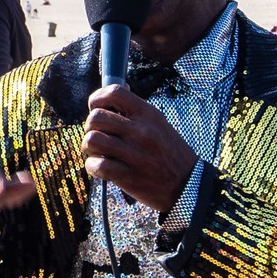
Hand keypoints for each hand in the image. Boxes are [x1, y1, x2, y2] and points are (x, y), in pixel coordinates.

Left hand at [82, 84, 197, 212]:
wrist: (188, 185)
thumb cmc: (169, 153)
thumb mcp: (159, 125)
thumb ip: (135, 112)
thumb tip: (110, 97)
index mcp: (148, 114)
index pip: (114, 92)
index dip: (97, 98)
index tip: (96, 108)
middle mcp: (141, 131)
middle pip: (95, 117)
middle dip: (90, 127)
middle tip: (98, 135)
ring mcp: (134, 154)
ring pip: (92, 140)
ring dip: (89, 147)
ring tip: (97, 152)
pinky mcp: (127, 176)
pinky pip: (96, 165)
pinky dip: (92, 166)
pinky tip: (100, 168)